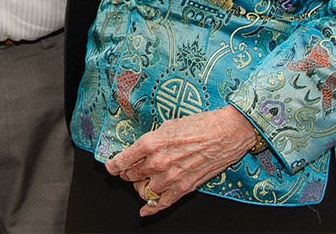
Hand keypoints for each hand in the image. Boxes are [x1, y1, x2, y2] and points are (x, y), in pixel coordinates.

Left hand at [106, 106, 257, 216]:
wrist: (224, 134)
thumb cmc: (198, 125)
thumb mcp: (167, 126)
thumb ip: (151, 140)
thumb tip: (140, 150)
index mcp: (151, 143)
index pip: (123, 160)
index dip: (114, 166)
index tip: (111, 167)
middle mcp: (157, 162)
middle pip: (132, 176)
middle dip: (128, 173)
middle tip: (130, 169)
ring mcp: (170, 178)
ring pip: (143, 191)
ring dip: (140, 187)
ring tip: (143, 181)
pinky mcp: (183, 188)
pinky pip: (161, 204)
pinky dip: (150, 210)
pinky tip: (144, 211)